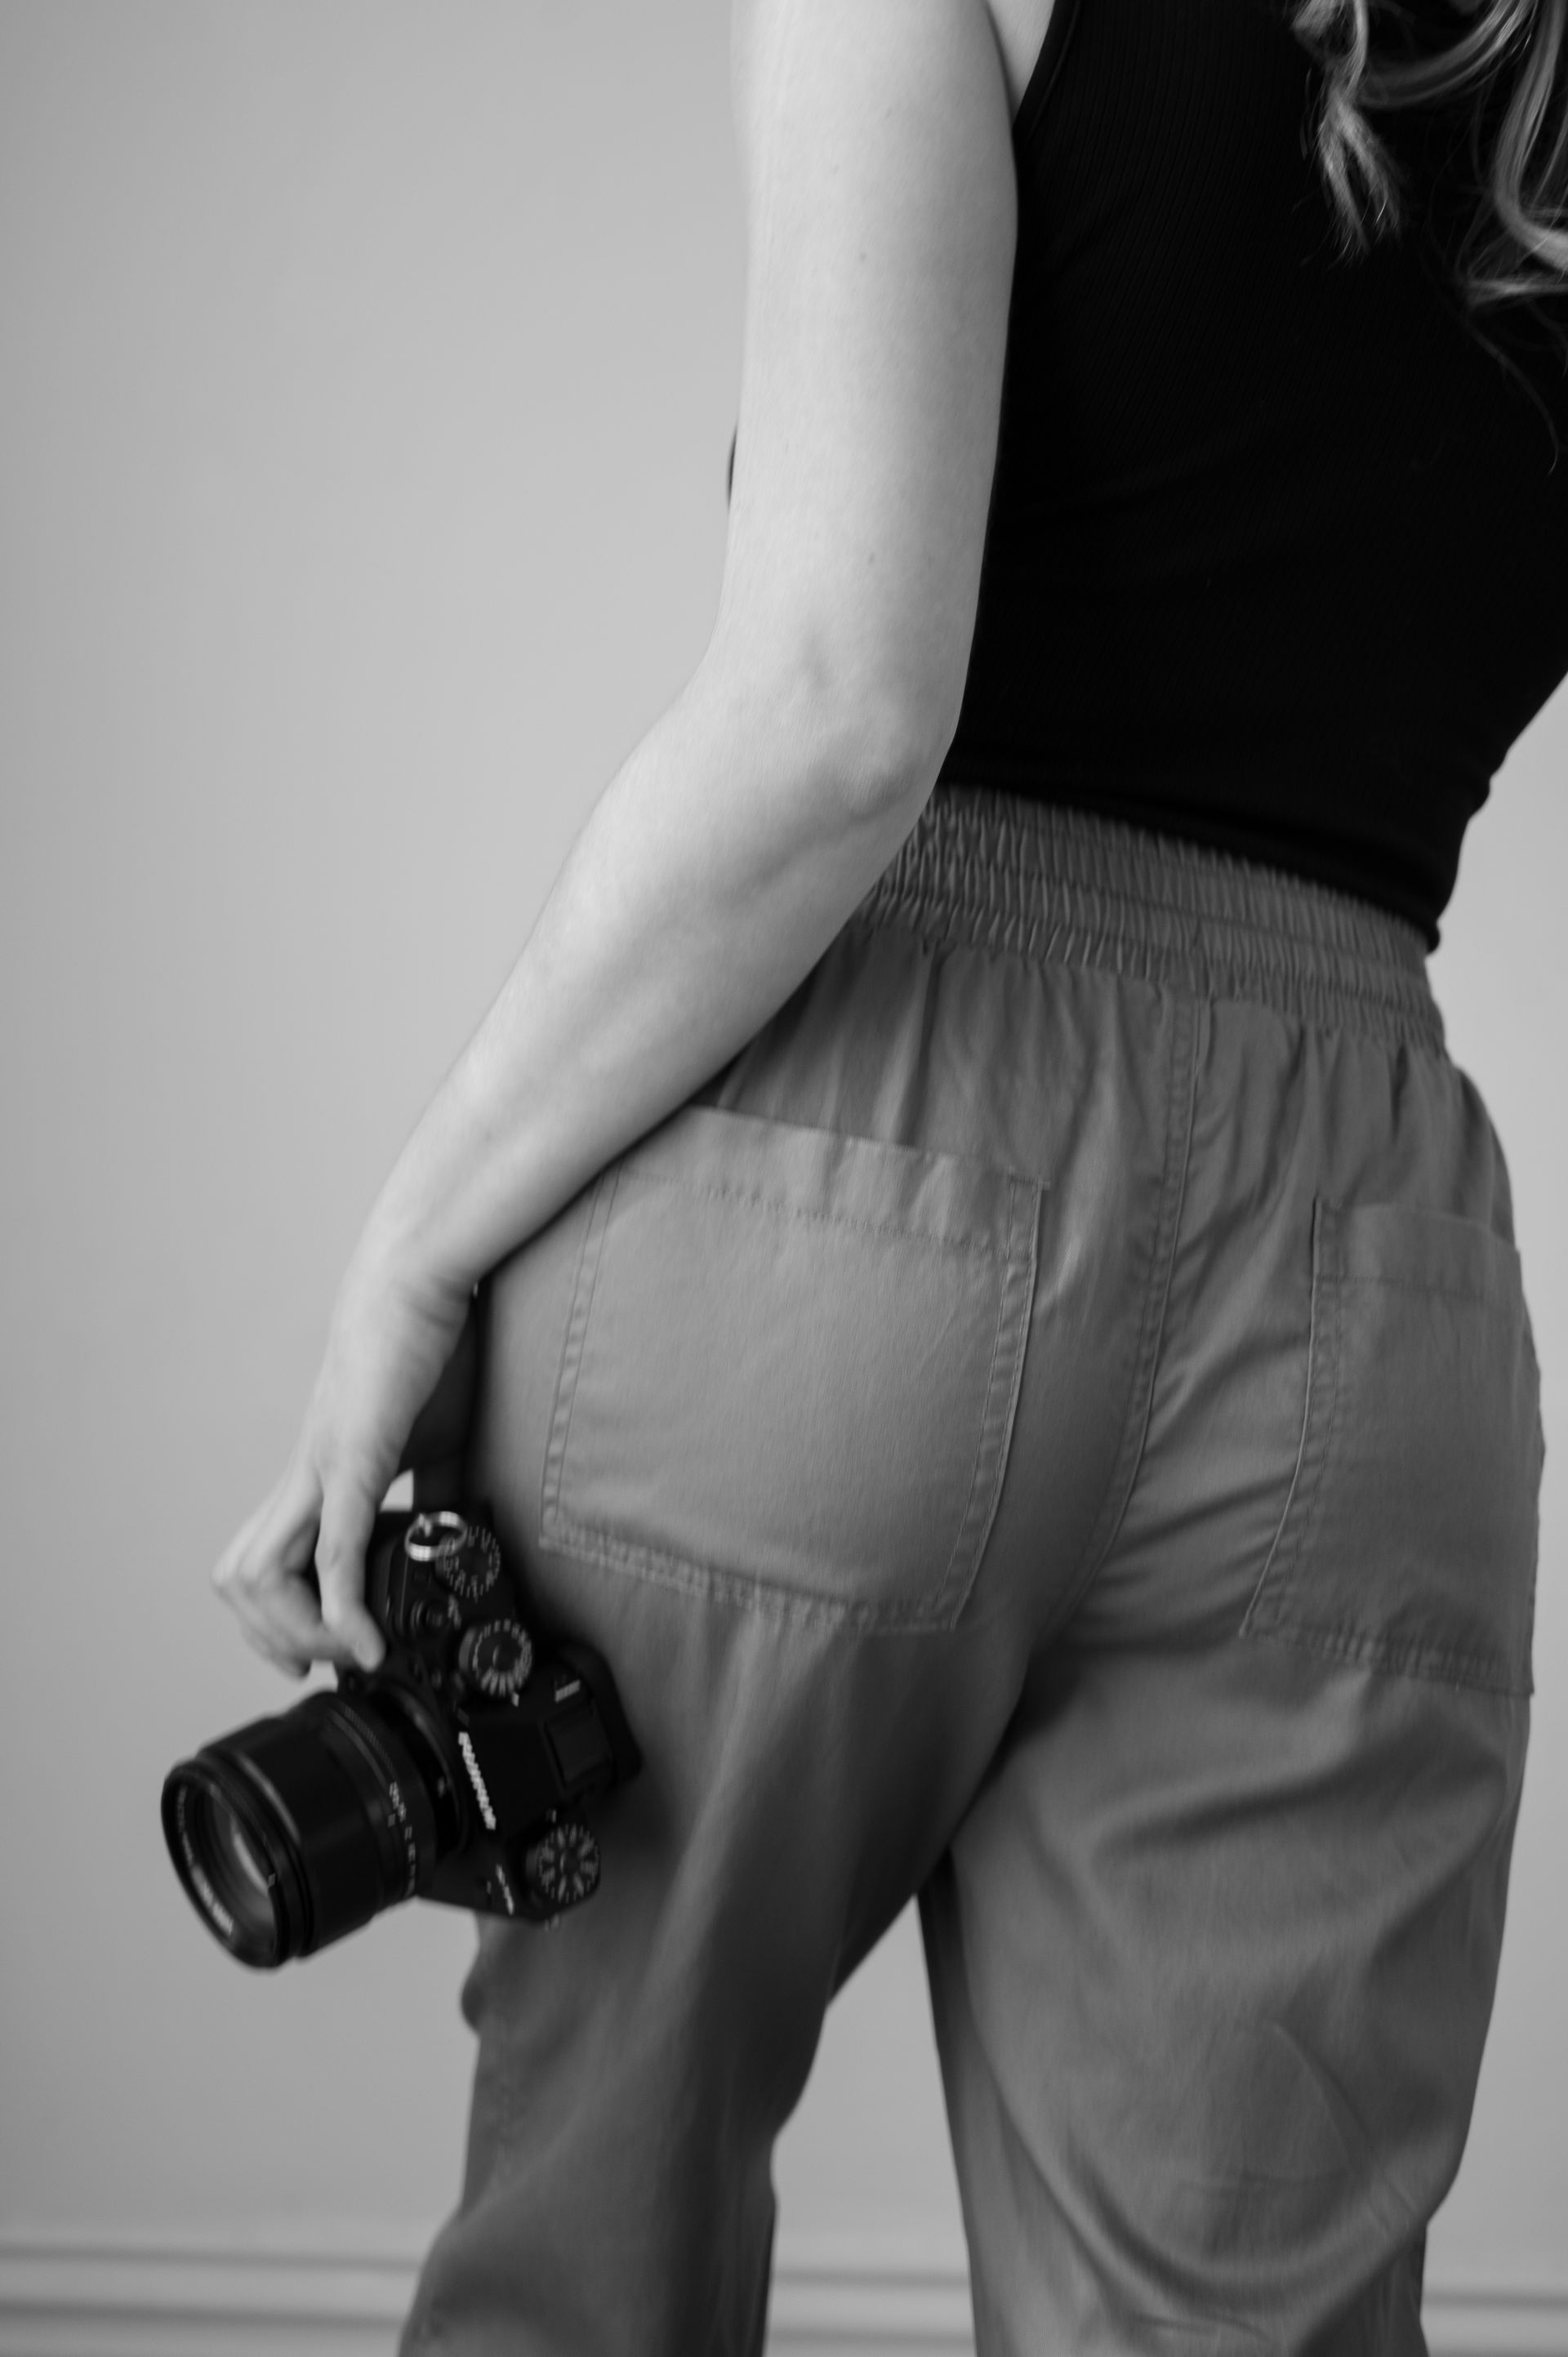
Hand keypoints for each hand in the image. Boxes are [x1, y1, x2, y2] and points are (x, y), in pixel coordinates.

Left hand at [211, 1236, 476, 1677]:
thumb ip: (435, 1489)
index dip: (280, 1618)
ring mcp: (320, 1467)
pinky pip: (331, 1548)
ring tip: (352, 1648)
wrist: (420, 1280)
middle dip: (275, 1638)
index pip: (263, 1562)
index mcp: (318, 1474)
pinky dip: (342, 1609)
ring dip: (299, 1631)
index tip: (332, 1647)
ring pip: (260, 1575)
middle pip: (240, 1579)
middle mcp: (304, 1476)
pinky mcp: (354, 1456)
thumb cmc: (428, 1348)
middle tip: (329, 1661)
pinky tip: (367, 1641)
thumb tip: (457, 1534)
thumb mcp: (436, 1437)